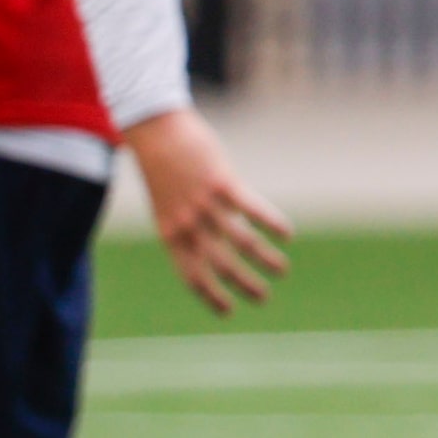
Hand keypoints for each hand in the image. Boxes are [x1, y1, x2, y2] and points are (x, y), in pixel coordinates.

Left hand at [123, 106, 291, 313]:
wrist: (151, 126)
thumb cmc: (160, 164)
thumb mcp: (166, 201)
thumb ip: (188, 224)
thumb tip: (219, 242)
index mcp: (170, 232)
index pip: (191, 275)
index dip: (210, 296)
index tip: (229, 311)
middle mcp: (188, 223)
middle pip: (222, 266)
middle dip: (245, 287)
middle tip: (263, 298)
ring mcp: (204, 203)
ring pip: (244, 243)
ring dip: (267, 261)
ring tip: (282, 269)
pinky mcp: (221, 182)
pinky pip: (253, 210)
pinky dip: (272, 224)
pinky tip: (287, 233)